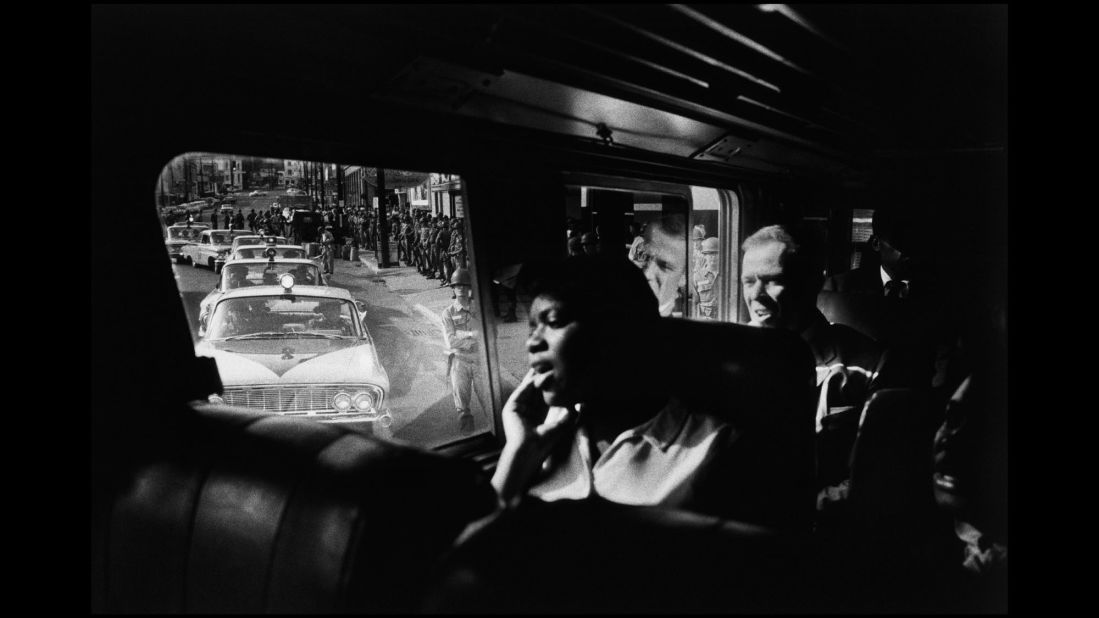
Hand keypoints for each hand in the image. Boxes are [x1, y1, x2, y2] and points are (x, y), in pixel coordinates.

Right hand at [492, 369, 578, 502]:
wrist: (528, 452)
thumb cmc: (544, 444)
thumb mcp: (559, 428)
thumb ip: (568, 416)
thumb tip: (577, 406)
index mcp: (536, 419)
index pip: (544, 399)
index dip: (551, 388)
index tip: (559, 377)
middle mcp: (526, 413)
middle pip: (535, 391)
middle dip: (542, 379)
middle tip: (550, 365)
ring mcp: (517, 410)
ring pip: (528, 389)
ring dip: (535, 378)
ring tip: (543, 365)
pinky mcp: (511, 407)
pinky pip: (521, 391)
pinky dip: (528, 383)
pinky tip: (536, 374)